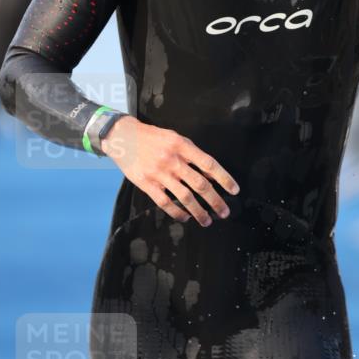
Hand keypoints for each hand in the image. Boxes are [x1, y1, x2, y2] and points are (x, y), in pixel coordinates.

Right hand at [101, 116, 239, 226]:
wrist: (123, 137)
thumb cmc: (153, 138)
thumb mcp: (175, 139)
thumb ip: (193, 155)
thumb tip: (211, 174)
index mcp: (182, 146)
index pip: (209, 164)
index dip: (224, 178)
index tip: (234, 190)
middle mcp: (172, 160)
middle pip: (199, 184)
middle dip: (215, 201)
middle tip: (225, 212)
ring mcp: (159, 173)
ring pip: (184, 197)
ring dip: (199, 211)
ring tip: (207, 220)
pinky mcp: (146, 184)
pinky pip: (165, 202)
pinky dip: (177, 213)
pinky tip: (185, 217)